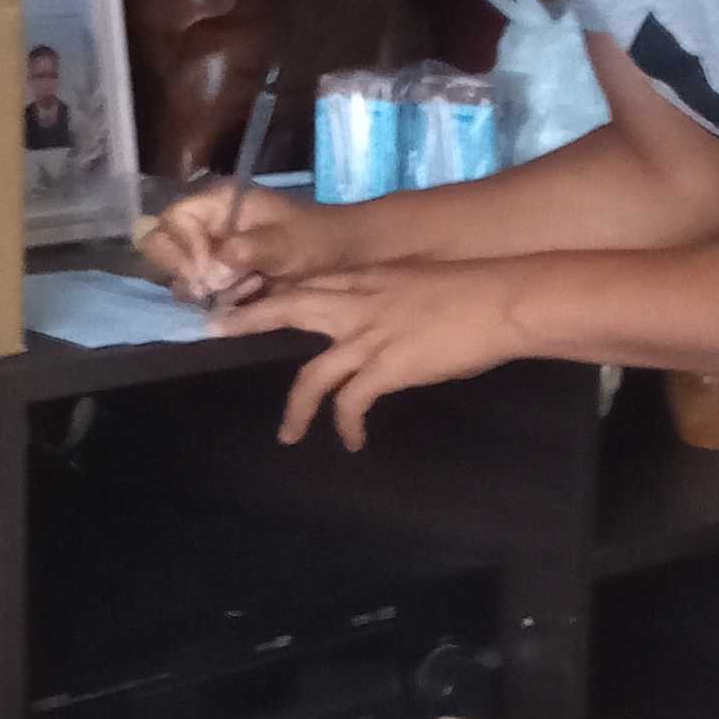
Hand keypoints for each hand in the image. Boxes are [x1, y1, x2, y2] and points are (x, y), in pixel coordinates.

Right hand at [140, 178, 331, 311]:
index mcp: (218, 203)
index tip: (207, 272)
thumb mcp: (285, 242)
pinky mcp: (219, 275)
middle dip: (185, 270)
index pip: (171, 220)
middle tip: (211, 289)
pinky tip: (247, 296)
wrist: (340, 256)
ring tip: (245, 288)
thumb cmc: (315, 238)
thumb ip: (245, 251)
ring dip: (206, 289)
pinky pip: (200, 292)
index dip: (182, 248)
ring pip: (179, 274)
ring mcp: (210, 250)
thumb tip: (212, 271)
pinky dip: (218, 301)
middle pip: (161, 245)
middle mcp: (206, 224)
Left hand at [247, 264, 525, 447]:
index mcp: (367, 278)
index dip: (274, 291)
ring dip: (295, 408)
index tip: (248, 299)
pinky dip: (346, 425)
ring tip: (287, 434)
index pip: (308, 282)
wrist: (505, 299)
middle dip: (249, 320)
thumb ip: (393, 302)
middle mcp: (358, 302)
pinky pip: (350, 403)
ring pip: (312, 375)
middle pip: (288, 308)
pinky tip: (351, 440)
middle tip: (214, 329)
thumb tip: (386, 326)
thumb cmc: (476, 291)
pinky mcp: (387, 367)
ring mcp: (370, 336)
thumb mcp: (419, 285)